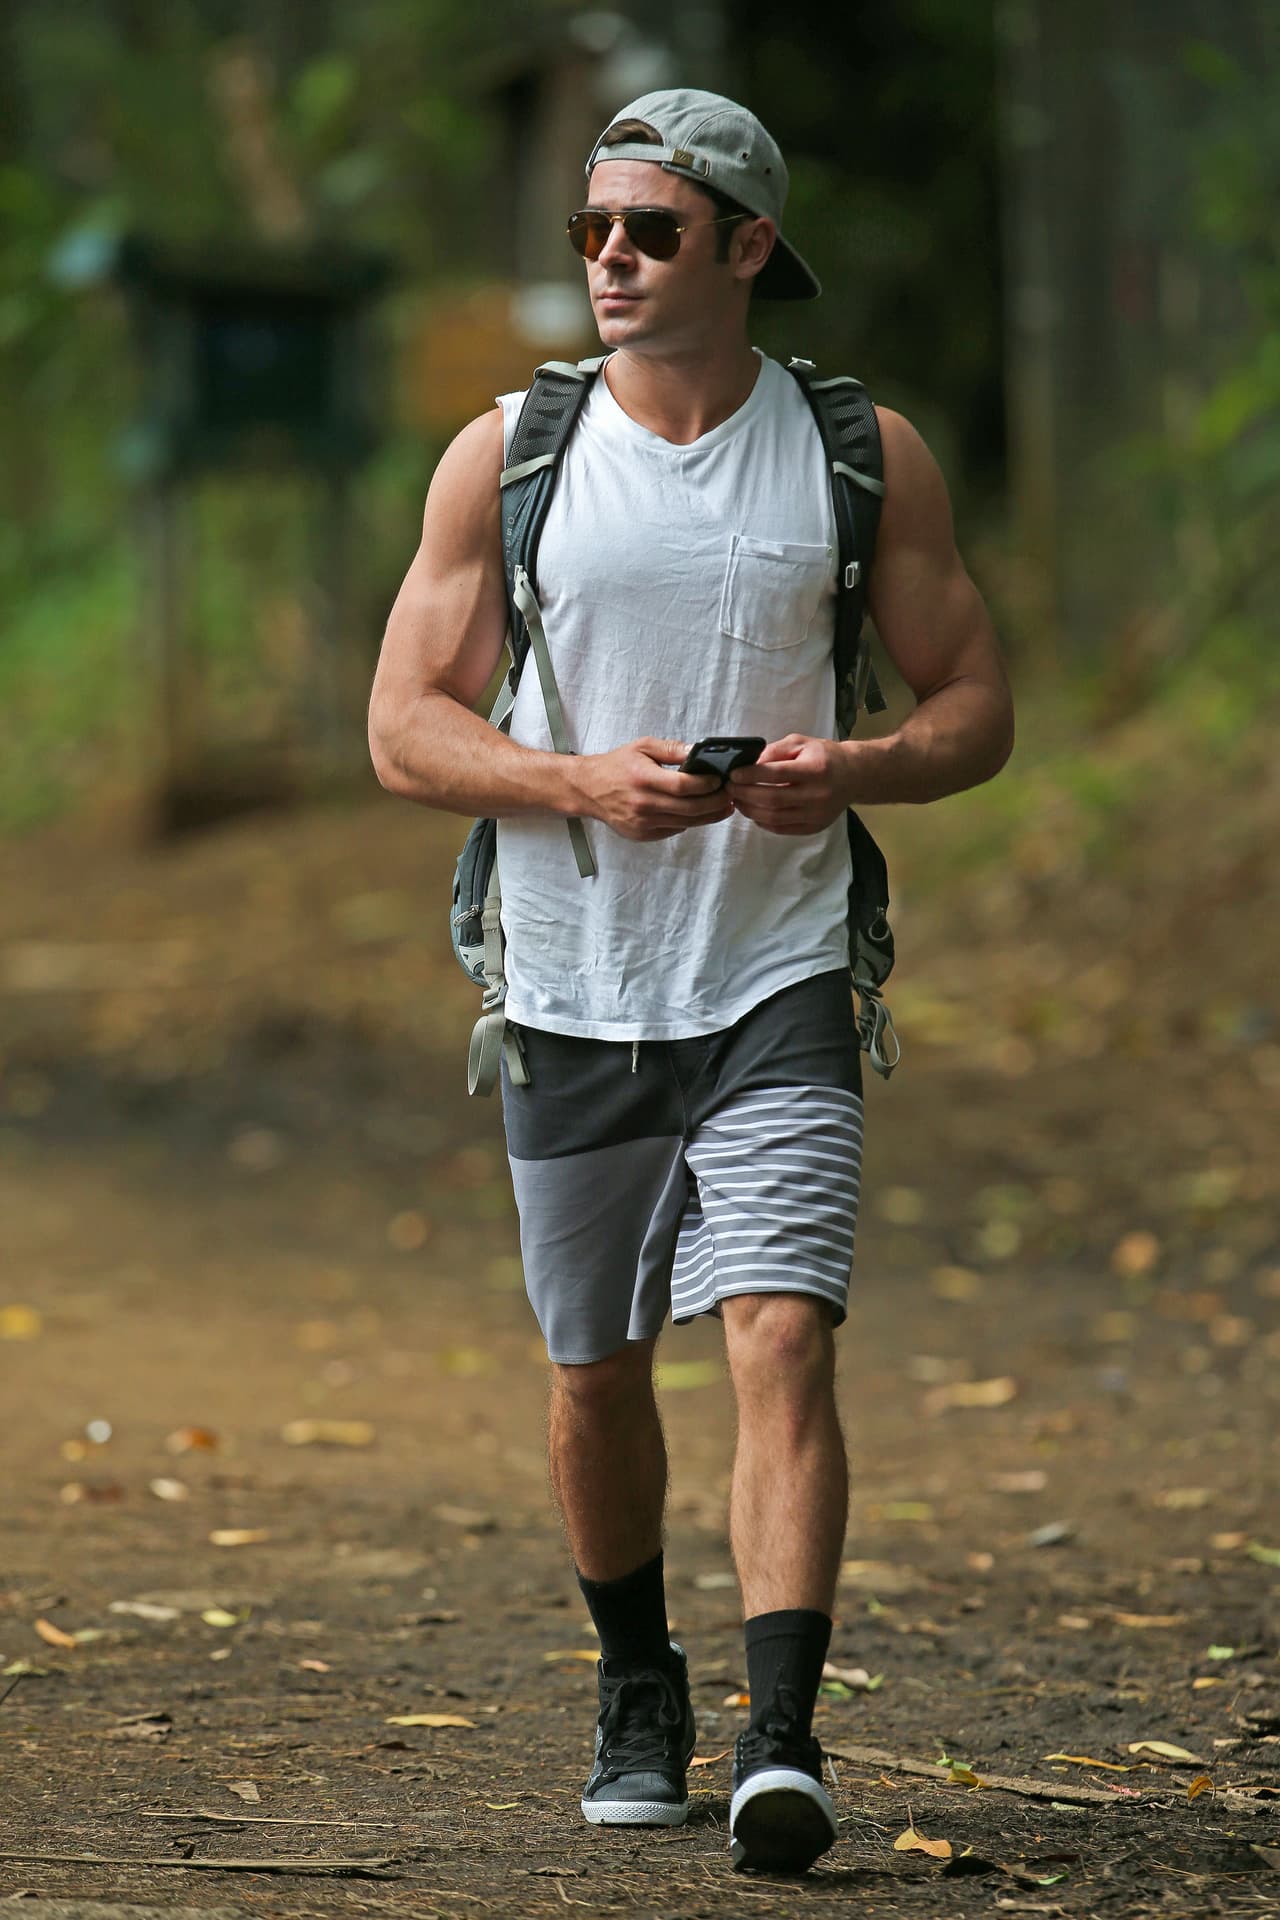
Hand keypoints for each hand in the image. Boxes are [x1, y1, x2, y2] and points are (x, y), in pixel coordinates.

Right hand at [574, 738, 734, 841]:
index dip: (707, 785)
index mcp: (643, 779)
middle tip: (730, 795)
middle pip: (690, 809)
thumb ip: (672, 749)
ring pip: (686, 823)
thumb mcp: (643, 747)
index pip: (684, 786)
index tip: (720, 780)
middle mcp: (643, 804)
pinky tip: (698, 813)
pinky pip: (674, 830)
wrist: (589, 790)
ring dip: (709, 816)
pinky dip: (689, 822)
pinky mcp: (642, 835)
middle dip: (715, 803)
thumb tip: (700, 751)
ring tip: (724, 807)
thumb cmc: (617, 766)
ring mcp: (642, 823)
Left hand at [728, 734, 851, 834]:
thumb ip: (775, 751)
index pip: (777, 774)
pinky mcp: (814, 827)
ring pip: (774, 817)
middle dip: (745, 794)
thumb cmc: (825, 756)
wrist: (854, 776)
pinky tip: (754, 811)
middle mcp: (817, 794)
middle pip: (772, 799)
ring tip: (737, 800)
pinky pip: (782, 828)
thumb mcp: (801, 743)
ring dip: (750, 810)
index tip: (733, 774)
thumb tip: (749, 764)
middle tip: (730, 788)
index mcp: (815, 770)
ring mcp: (816, 814)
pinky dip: (763, 821)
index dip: (751, 775)